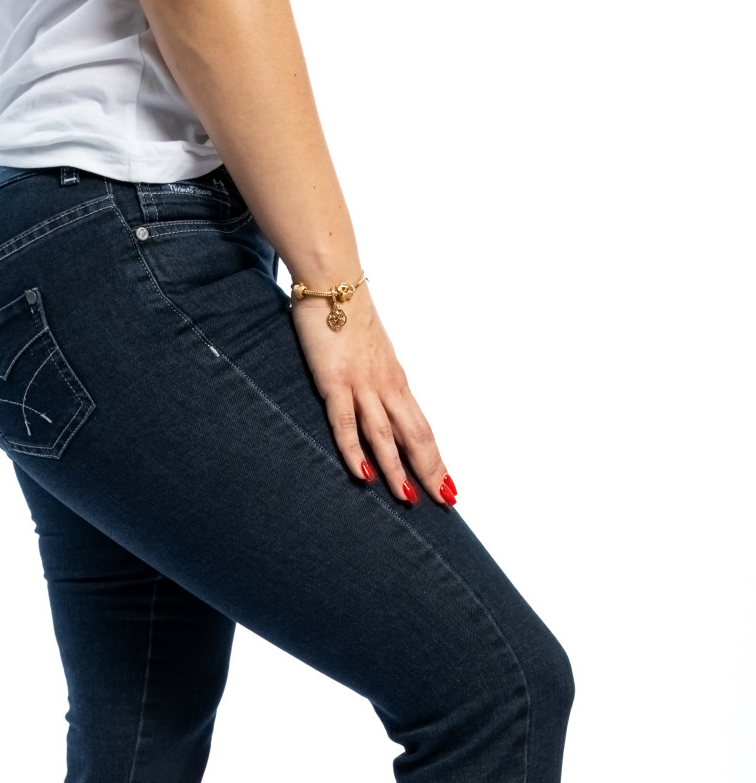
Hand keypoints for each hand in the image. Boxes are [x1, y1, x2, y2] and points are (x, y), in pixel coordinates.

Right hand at [290, 288, 455, 506]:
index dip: (437, 459)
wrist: (333, 280)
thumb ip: (377, 384)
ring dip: (397, 469)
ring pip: (385, 434)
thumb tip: (383, 408)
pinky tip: (363, 473)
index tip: (449, 486)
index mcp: (397, 382)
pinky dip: (354, 448)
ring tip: (408, 498)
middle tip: (443, 501)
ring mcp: (362, 384)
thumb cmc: (349, 317)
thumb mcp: (372, 356)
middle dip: (430, 470)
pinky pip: (346, 421)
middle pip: (415, 436)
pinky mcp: (335, 381)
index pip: (422, 429)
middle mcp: (387, 386)